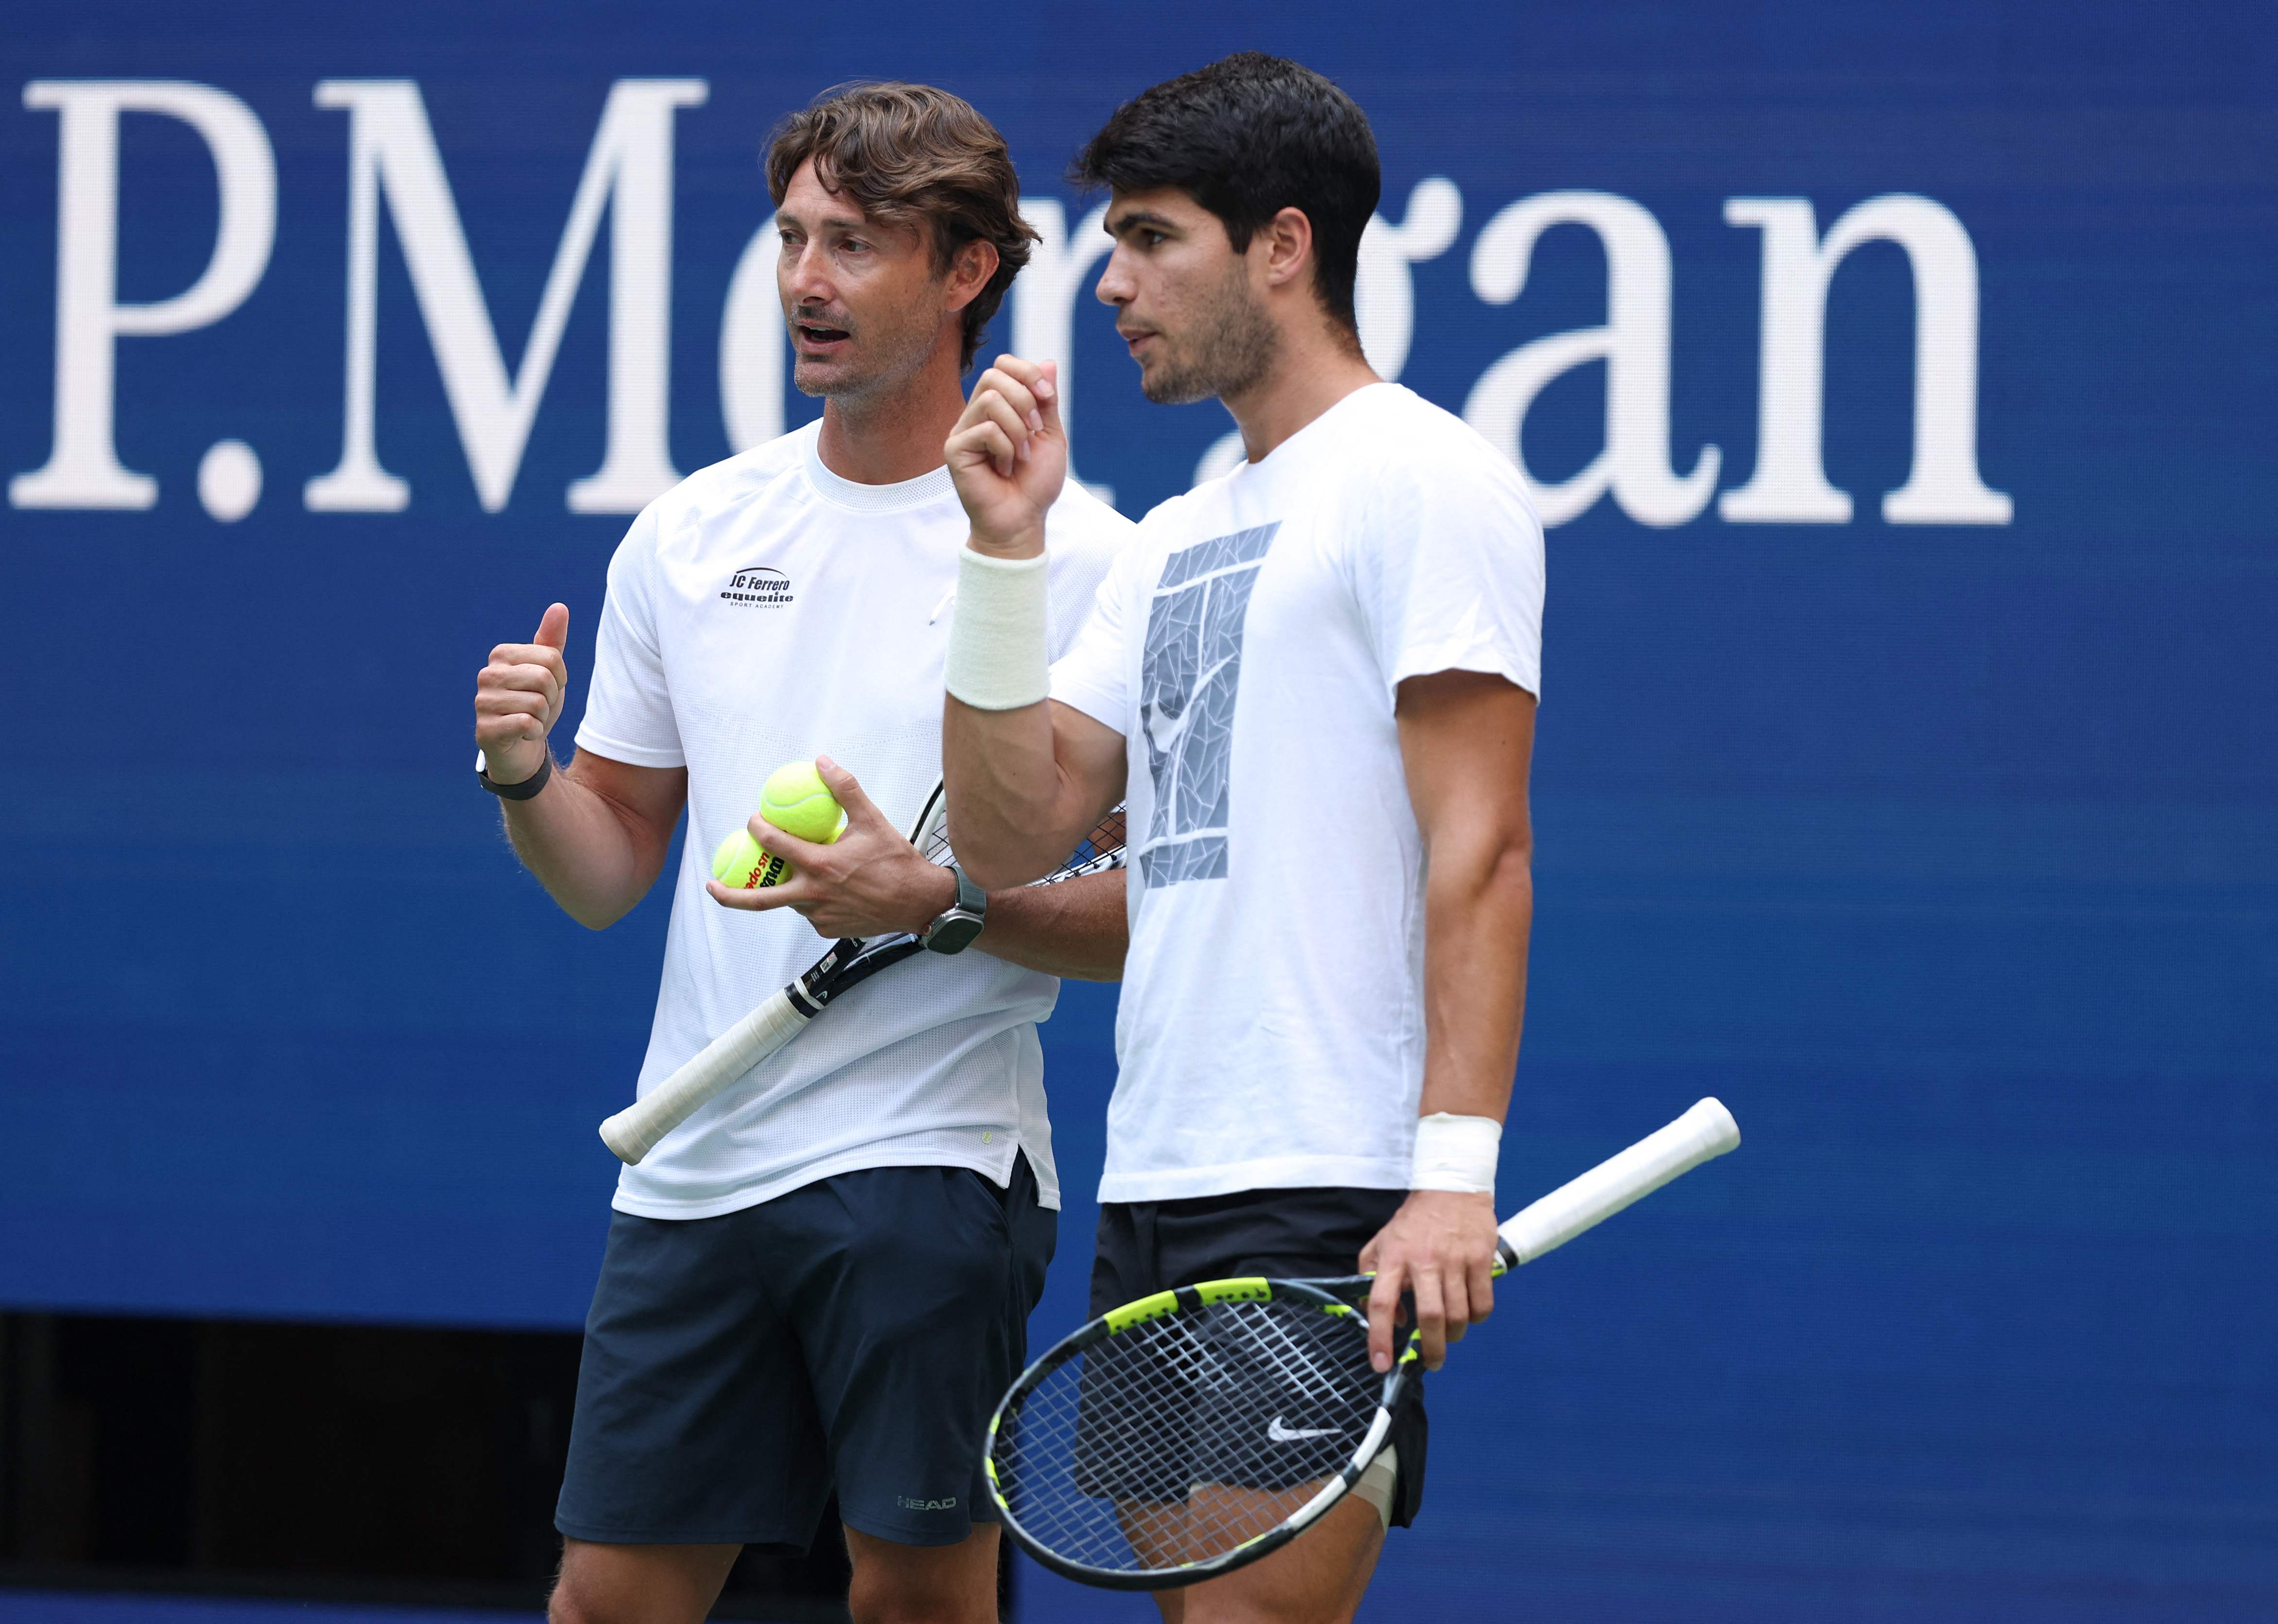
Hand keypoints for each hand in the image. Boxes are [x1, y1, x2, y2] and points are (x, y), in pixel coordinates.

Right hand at [475, 602, 569, 784]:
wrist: (521, 748)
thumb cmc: (535, 704)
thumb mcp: (549, 672)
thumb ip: (552, 641)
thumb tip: (559, 607)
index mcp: (501, 655)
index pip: (552, 657)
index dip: (560, 678)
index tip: (548, 689)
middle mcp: (487, 675)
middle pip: (544, 678)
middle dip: (552, 698)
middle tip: (539, 707)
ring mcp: (482, 702)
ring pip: (537, 703)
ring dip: (542, 717)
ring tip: (529, 719)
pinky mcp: (485, 729)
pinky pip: (527, 724)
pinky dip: (534, 732)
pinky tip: (522, 734)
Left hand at [706, 756, 959, 938]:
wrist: (920, 902)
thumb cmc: (897, 861)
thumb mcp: (872, 820)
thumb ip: (845, 790)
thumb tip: (823, 762)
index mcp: (820, 866)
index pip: (774, 845)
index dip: (758, 829)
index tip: (753, 821)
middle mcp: (813, 896)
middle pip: (759, 899)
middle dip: (729, 894)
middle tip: (711, 885)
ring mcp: (819, 917)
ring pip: (790, 902)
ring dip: (784, 888)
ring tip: (787, 873)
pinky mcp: (828, 931)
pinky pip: (811, 913)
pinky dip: (811, 900)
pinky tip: (825, 889)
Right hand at [945, 355, 1063, 557]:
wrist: (1023, 520)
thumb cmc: (1035, 483)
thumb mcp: (1049, 435)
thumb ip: (1046, 400)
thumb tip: (1048, 362)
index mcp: (997, 407)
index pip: (1002, 366)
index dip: (1027, 372)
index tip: (1048, 396)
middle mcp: (976, 414)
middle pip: (994, 375)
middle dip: (1025, 399)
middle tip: (1034, 431)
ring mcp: (962, 431)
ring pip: (990, 399)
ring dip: (1017, 428)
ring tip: (1021, 455)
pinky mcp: (954, 449)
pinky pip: (986, 429)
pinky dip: (1006, 449)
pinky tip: (1005, 469)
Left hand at [1358, 1189, 1500, 1373]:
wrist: (1450, 1187)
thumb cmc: (1413, 1222)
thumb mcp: (1381, 1243)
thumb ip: (1372, 1278)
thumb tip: (1394, 1317)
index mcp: (1394, 1257)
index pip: (1381, 1303)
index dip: (1379, 1337)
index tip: (1382, 1364)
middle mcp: (1424, 1260)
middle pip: (1429, 1317)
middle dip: (1431, 1349)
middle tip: (1432, 1362)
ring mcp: (1455, 1260)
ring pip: (1459, 1315)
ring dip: (1454, 1335)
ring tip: (1450, 1335)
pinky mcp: (1481, 1258)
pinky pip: (1483, 1303)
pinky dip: (1477, 1318)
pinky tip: (1470, 1314)